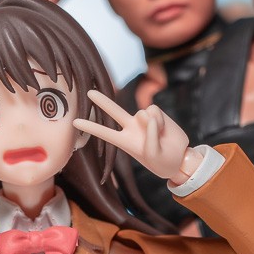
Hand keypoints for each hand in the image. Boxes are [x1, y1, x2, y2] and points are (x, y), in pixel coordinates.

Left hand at [74, 89, 192, 182]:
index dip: (90, 127)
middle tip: (88, 92)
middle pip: (113, 111)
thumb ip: (149, 136)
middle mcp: (131, 127)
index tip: (74, 122)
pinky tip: (163, 129)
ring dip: (152, 125)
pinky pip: (154, 110)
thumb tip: (148, 116)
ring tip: (159, 136)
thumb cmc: (161, 161)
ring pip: (141, 112)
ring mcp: (142, 119)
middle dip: (102, 101)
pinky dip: (159, 120)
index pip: (104, 132)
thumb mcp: (152, 154)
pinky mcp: (156, 113)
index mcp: (125, 141)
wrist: (179, 158)